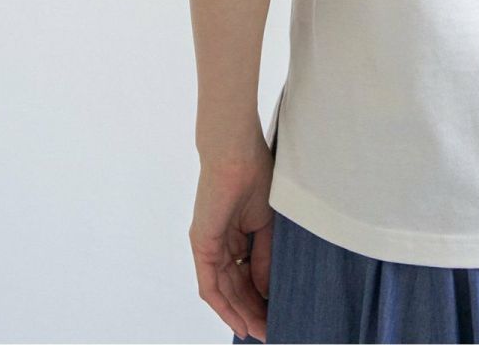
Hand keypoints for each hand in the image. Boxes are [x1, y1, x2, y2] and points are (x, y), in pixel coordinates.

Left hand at [189, 137, 274, 342]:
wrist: (237, 153)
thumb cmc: (256, 176)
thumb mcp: (267, 225)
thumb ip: (264, 258)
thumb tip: (266, 292)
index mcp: (234, 235)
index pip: (246, 275)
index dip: (260, 297)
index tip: (276, 314)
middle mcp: (219, 245)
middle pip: (235, 288)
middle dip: (251, 311)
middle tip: (270, 330)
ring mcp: (208, 246)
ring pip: (223, 292)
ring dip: (240, 314)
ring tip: (259, 331)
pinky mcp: (202, 246)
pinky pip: (211, 285)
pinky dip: (224, 306)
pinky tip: (240, 322)